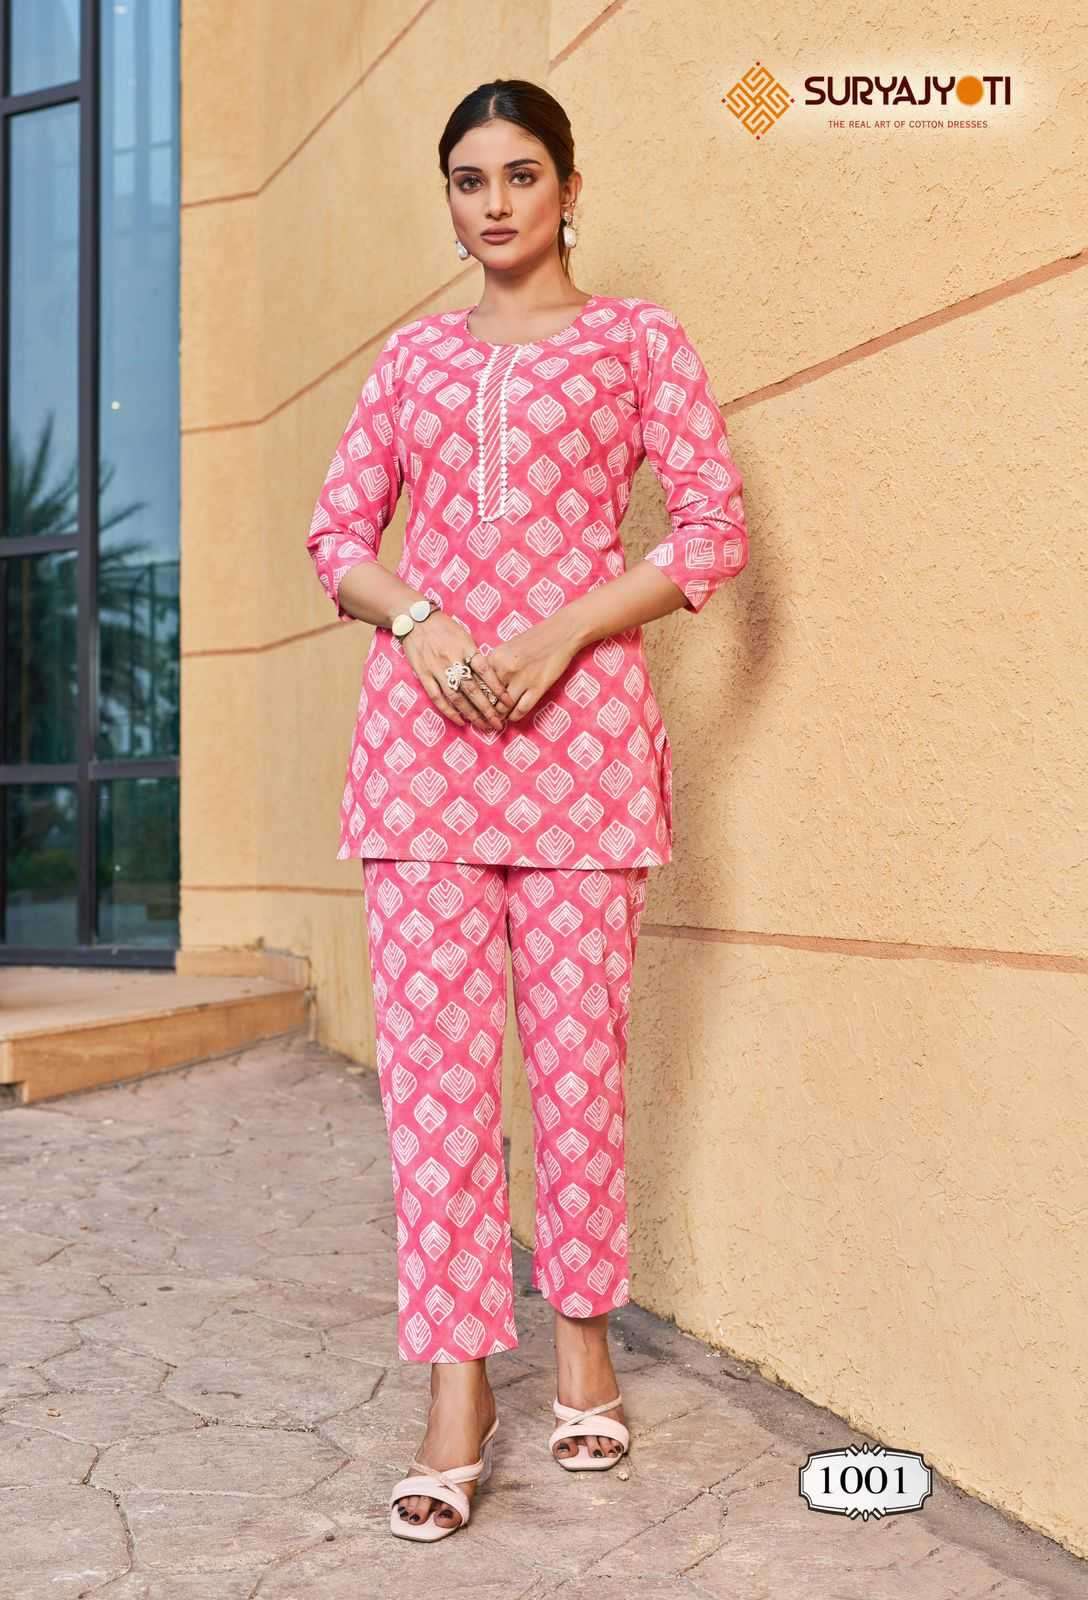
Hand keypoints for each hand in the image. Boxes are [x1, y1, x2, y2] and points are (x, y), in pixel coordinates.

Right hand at [401, 611, 516, 732]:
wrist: (415, 619)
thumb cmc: (444, 627)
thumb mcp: (464, 635)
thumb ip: (475, 655)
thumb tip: (490, 676)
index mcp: (466, 648)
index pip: (485, 671)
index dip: (498, 688)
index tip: (508, 702)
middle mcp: (452, 660)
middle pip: (473, 689)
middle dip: (487, 709)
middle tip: (498, 723)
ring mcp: (437, 670)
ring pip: (456, 697)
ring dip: (471, 714)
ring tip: (482, 726)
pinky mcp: (424, 676)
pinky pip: (438, 697)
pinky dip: (449, 711)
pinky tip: (460, 721)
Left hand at [485, 621, 580, 723]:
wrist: (560, 634)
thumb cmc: (533, 640)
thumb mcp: (506, 649)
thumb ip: (494, 666)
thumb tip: (483, 688)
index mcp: (494, 658)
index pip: (477, 685)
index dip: (476, 698)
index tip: (476, 706)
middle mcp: (505, 669)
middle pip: (488, 699)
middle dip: (487, 711)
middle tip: (487, 718)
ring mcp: (522, 679)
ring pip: (503, 708)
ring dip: (500, 716)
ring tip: (499, 719)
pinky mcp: (537, 688)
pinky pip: (520, 710)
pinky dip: (514, 716)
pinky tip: (513, 715)